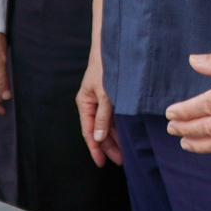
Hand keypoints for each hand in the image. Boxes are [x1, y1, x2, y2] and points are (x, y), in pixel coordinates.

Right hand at [78, 49, 121, 165]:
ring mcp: (101, 102)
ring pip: (107, 126)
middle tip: (121, 161)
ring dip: (115, 139)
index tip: (101, 163)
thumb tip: (98, 138)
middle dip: (108, 147)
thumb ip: (102, 116)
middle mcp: (92, 105)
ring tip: (125, 153)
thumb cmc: (105, 67)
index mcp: (85, 104)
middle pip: (99, 131)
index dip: (95, 149)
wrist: (112, 47)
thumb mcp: (105, 93)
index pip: (89, 132)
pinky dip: (119, 127)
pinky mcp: (110, 98)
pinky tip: (126, 136)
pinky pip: (113, 117)